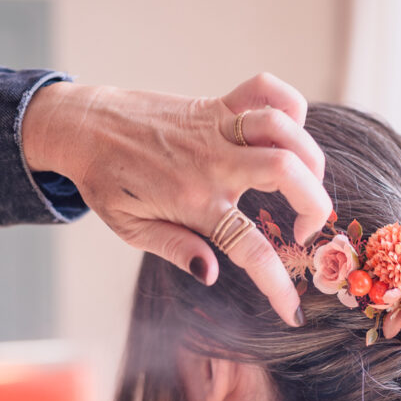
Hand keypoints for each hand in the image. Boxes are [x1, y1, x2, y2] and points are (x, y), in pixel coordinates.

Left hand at [23, 73, 332, 326]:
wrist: (83, 126)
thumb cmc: (106, 181)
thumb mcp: (131, 228)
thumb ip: (175, 248)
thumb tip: (210, 273)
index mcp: (193, 202)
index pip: (249, 248)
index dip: (278, 285)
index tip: (293, 311)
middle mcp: (212, 163)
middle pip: (288, 173)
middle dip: (317, 205)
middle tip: (305, 229)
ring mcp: (215, 129)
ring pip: (284, 128)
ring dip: (310, 155)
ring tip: (304, 181)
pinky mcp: (214, 104)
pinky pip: (264, 89)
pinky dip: (289, 103)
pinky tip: (290, 129)